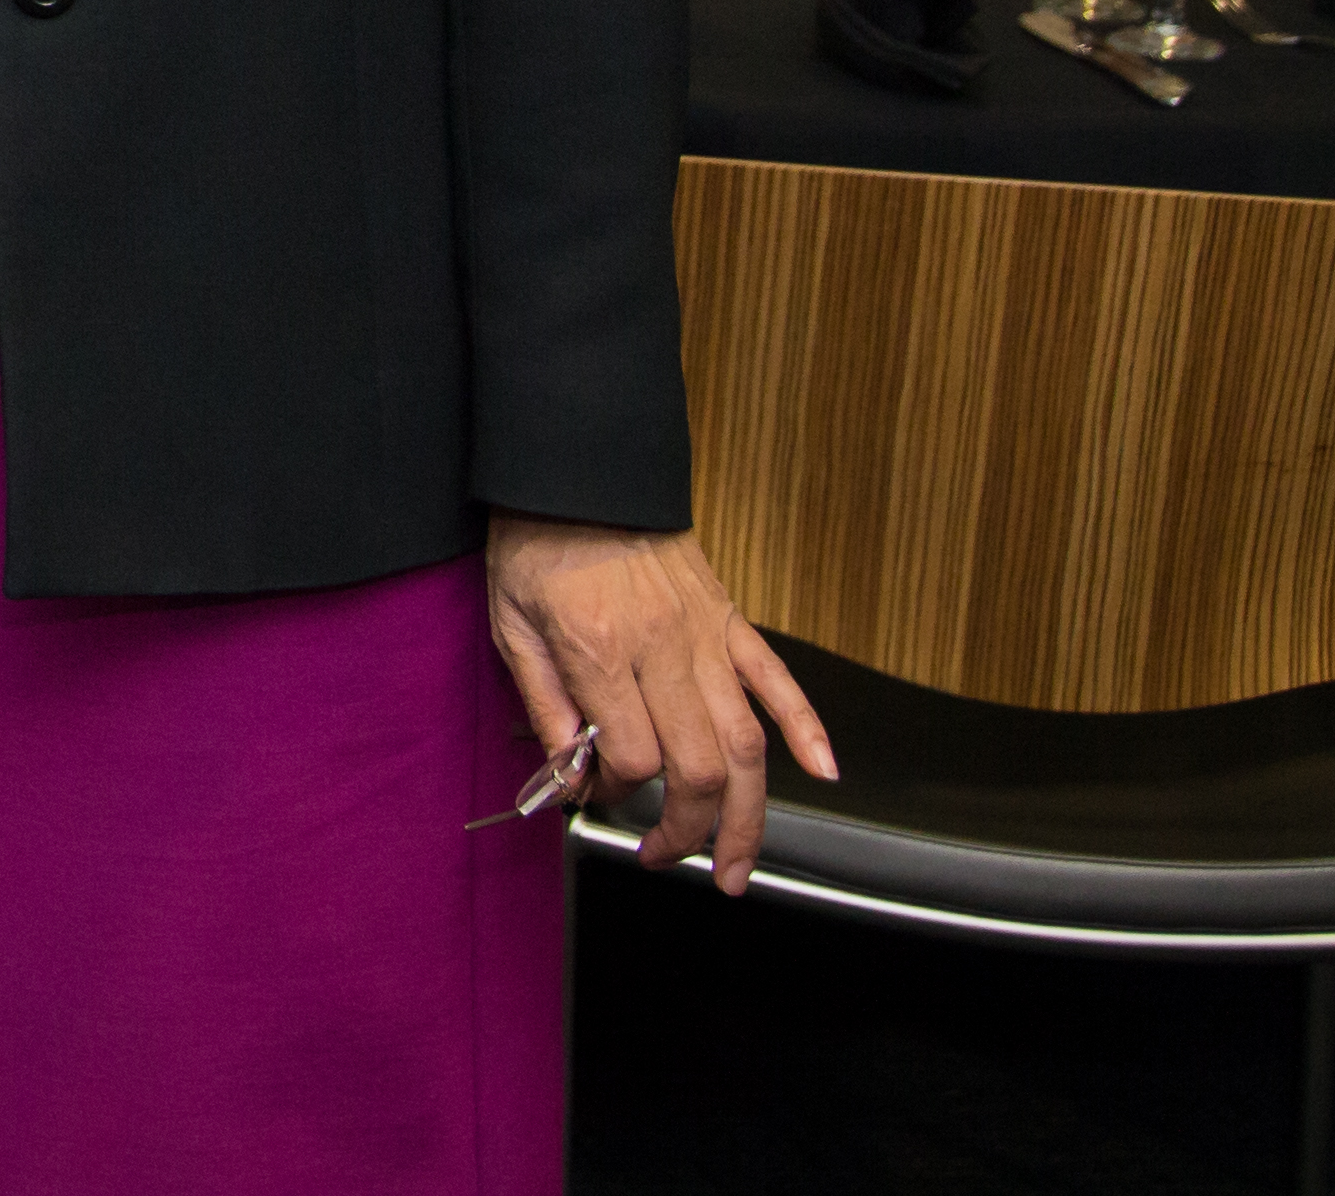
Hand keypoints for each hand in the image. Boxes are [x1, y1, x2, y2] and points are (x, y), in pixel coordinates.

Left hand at [481, 514, 832, 895]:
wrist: (578, 470)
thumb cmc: (535, 543)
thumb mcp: (511, 625)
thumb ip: (543, 705)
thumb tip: (567, 775)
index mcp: (600, 650)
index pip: (629, 756)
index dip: (613, 792)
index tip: (596, 793)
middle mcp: (663, 649)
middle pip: (698, 766)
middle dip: (687, 829)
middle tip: (667, 857)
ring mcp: (706, 634)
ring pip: (745, 741)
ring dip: (748, 813)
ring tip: (737, 864)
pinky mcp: (730, 619)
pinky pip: (778, 679)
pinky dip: (807, 728)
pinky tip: (822, 772)